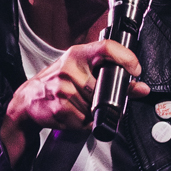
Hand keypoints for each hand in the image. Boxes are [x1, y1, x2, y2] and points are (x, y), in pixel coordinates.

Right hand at [0, 39, 149, 161]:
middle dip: (107, 98)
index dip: (125, 57)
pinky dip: (85, 122)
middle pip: (105, 87)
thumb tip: (141, 88)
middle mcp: (70, 69)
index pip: (106, 48)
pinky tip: (74, 114)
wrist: (28, 100)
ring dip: (93, 111)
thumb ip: (110, 76)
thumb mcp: (80, 70)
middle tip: (99, 98)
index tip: (136, 69)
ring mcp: (64, 90)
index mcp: (77, 55)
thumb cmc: (56, 81)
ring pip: (96, 107)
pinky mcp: (61, 109)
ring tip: (79, 105)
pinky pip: (86, 121)